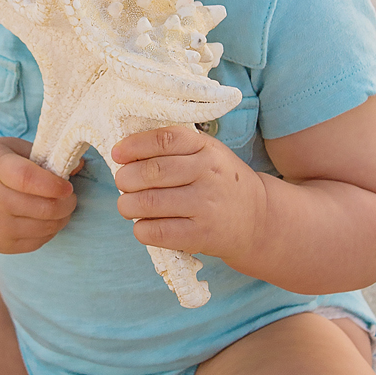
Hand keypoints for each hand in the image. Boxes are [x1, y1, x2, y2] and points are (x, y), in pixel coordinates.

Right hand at [0, 137, 78, 253]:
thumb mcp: (10, 148)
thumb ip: (45, 155)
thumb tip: (80, 165)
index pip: (27, 179)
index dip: (54, 184)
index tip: (67, 185)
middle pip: (44, 208)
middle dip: (67, 203)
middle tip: (70, 195)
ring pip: (46, 228)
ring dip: (62, 217)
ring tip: (59, 205)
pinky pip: (38, 242)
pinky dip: (49, 230)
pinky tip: (44, 218)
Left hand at [112, 125, 264, 268]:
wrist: (258, 219)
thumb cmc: (220, 183)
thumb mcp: (208, 154)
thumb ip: (174, 149)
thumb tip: (125, 152)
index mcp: (207, 149)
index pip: (165, 139)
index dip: (134, 146)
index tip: (118, 154)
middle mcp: (208, 174)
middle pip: (152, 172)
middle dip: (125, 179)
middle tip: (122, 184)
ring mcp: (205, 206)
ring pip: (149, 202)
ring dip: (127, 205)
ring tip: (127, 205)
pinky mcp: (201, 235)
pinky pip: (157, 232)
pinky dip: (141, 229)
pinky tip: (143, 225)